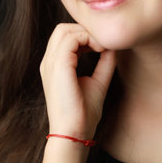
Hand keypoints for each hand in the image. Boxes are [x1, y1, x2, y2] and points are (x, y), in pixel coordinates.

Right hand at [40, 23, 115, 139]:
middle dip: (85, 31)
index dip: (85, 36)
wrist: (73, 133)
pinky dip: (88, 39)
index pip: (65, 37)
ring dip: (87, 33)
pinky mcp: (58, 66)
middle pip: (63, 29)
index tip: (103, 48)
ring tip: (102, 47)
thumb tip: (112, 47)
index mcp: (54, 66)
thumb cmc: (82, 115)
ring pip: (65, 30)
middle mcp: (49, 62)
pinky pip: (71, 38)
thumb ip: (103, 64)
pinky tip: (100, 50)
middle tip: (103, 45)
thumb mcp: (97, 83)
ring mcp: (51, 63)